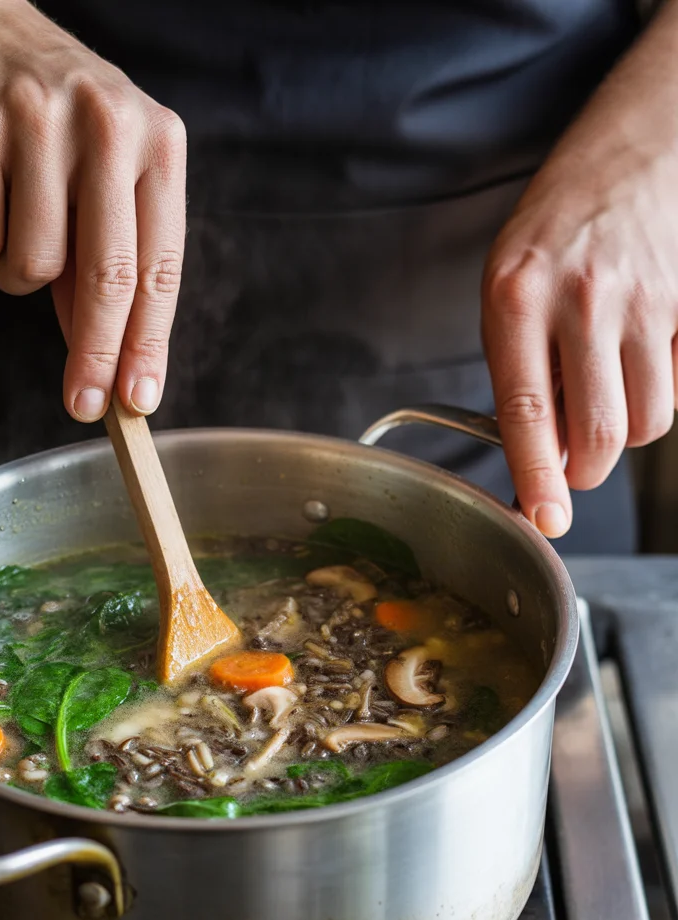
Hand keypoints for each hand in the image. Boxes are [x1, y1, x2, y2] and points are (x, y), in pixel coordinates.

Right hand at [0, 0, 185, 421]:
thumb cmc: (54, 122)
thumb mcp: (106, 175)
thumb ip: (111, 262)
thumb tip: (110, 360)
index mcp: (159, 144)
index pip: (160, 267)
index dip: (148, 343)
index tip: (138, 398)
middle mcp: (109, 127)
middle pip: (107, 277)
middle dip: (94, 354)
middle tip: (83, 403)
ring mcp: (40, 123)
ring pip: (32, 265)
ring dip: (18, 274)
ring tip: (16, 223)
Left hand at [481, 4, 677, 536]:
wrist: (632, 152)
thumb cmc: (553, 232)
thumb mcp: (507, 293)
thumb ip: (521, 373)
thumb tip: (539, 457)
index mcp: (517, 298)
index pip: (528, 409)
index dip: (537, 476)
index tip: (543, 519)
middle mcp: (581, 300)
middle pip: (602, 433)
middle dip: (586, 470)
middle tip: (571, 464)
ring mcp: (643, 301)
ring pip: (649, 420)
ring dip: (625, 434)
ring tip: (601, 398)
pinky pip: (676, 384)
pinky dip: (656, 394)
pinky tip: (634, 361)